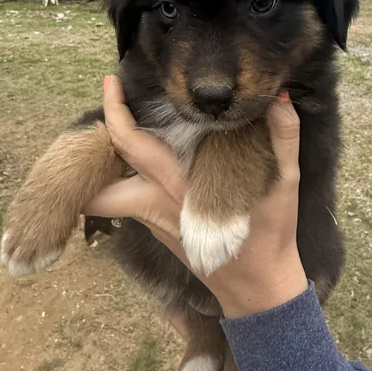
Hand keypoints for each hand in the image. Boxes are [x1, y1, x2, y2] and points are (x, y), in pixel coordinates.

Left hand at [84, 76, 307, 317]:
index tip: (110, 82)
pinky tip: (138, 162)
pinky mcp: (158, 232)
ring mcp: (153, 222)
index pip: (129, 143)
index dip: (113, 111)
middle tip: (99, 112)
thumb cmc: (270, 234)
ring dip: (101, 170)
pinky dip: (121, 182)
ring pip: (107, 199)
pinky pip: (127, 204)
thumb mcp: (285, 182)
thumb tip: (279, 97)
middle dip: (86, 149)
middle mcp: (156, 203)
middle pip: (98, 182)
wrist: (260, 288)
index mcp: (178, 184)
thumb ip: (284, 135)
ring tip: (112, 133)